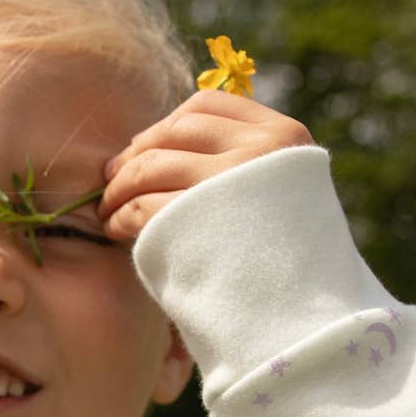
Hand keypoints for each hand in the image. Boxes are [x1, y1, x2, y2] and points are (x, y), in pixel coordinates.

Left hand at [98, 90, 312, 240]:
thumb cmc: (291, 257)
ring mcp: (227, 183)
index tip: (144, 147)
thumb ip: (244, 158)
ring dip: (119, 189)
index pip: (206, 106)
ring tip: (108, 209)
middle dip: (133, 156)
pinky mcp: (197, 220)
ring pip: (150, 166)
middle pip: (172, 132)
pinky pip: (142, 205)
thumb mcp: (285, 189)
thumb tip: (165, 140)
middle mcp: (258, 150)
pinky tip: (117, 228)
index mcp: (282, 136)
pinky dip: (121, 215)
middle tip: (111, 179)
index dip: (165, 125)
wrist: (307, 309)